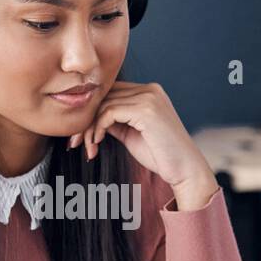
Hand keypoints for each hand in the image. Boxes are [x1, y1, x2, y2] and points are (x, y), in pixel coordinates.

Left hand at [68, 81, 218, 210]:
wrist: (185, 170)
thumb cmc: (161, 156)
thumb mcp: (132, 134)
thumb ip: (116, 122)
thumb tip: (92, 119)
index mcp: (149, 92)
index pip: (110, 93)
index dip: (92, 112)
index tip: (80, 136)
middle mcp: (150, 89)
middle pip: (104, 96)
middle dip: (86, 120)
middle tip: (75, 143)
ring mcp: (149, 97)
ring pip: (103, 105)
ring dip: (89, 128)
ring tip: (89, 148)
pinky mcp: (146, 109)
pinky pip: (109, 113)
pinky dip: (98, 128)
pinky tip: (96, 142)